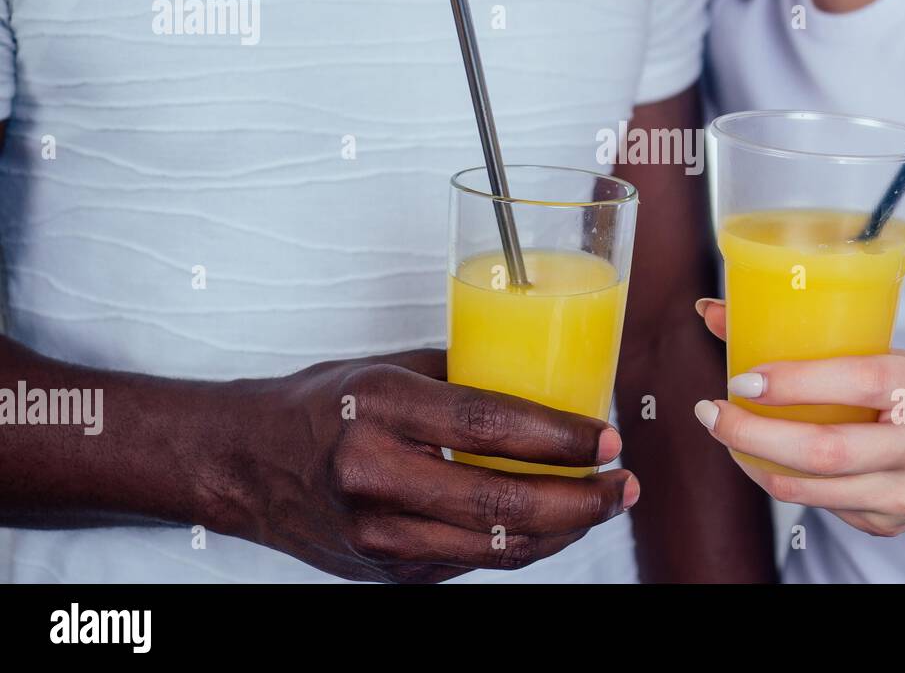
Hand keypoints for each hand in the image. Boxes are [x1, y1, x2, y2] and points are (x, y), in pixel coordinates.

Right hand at [225, 349, 636, 582]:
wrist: (245, 465)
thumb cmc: (320, 406)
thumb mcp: (388, 369)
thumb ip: (465, 378)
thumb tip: (548, 380)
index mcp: (381, 411)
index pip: (490, 427)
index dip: (560, 436)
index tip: (606, 435)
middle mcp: (378, 478)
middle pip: (504, 503)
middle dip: (581, 499)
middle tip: (622, 483)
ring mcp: (380, 537)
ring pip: (497, 547)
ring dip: (565, 530)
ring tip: (603, 504)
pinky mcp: (387, 573)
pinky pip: (474, 563)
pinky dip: (524, 544)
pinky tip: (553, 522)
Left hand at [693, 300, 904, 537]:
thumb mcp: (895, 354)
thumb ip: (818, 338)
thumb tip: (716, 312)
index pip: (856, 384)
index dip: (793, 384)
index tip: (742, 379)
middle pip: (825, 451)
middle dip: (754, 435)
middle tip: (712, 413)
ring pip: (814, 490)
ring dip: (756, 463)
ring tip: (726, 433)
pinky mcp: (893, 524)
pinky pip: (823, 506)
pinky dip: (784, 481)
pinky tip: (767, 458)